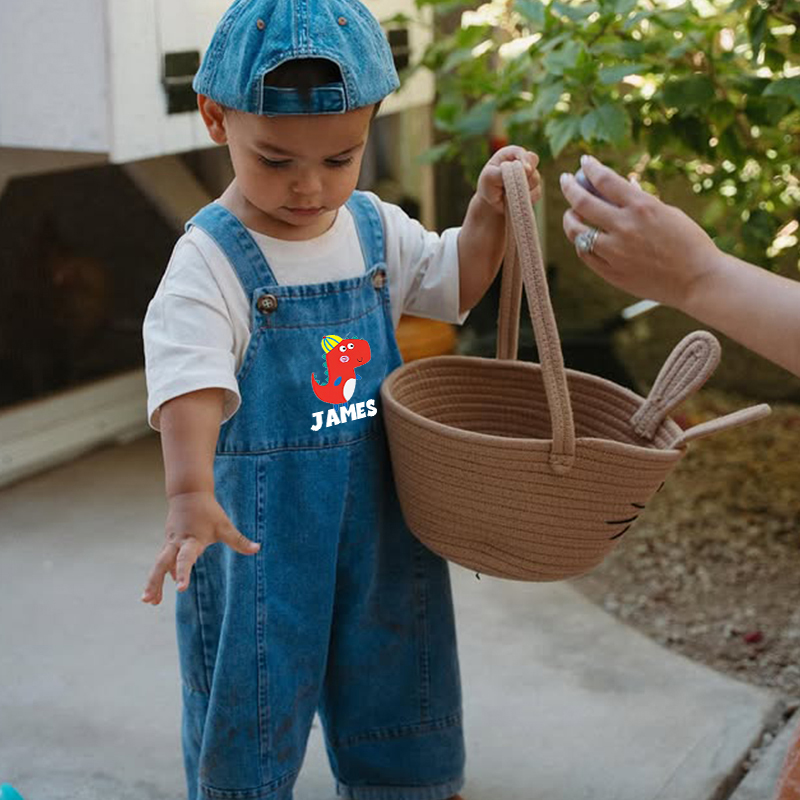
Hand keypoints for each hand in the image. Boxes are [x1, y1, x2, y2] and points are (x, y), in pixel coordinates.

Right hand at [141, 491, 259, 604]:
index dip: (183, 573)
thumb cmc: (209, 511)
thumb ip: (239, 540)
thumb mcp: (224, 526)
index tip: (180, 589)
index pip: (185, 558)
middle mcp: (177, 543)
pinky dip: (159, 575)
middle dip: (154, 582)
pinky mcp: (168, 543)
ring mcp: (170, 543)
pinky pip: (162, 561)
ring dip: (153, 582)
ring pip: (158, 564)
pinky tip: (158, 590)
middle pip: (161, 564)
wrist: (188, 494)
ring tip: (150, 601)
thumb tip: (257, 549)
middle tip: (148, 600)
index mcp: (191, 540)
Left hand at [476, 146, 541, 214]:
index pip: (520, 152)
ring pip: (535, 179)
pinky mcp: (534, 187)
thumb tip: (524, 169)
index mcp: (509, 154)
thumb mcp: (489, 177)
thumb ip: (503, 172)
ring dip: (523, 188)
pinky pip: (536, 192)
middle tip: (515, 185)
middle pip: (533, 162)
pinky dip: (526, 198)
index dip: (524, 159)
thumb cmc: (488, 187)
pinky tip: (516, 200)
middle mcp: (521, 161)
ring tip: (508, 194)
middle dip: (526, 174)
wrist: (492, 204)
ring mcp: (529, 174)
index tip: (526, 169)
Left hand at [559, 155, 717, 309]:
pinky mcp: (612, 272)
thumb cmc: (689, 243)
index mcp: (642, 206)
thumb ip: (642, 201)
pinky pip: (585, 254)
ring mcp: (615, 252)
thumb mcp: (668, 213)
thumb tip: (625, 185)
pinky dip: (580, 243)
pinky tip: (581, 238)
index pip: (605, 179)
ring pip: (577, 231)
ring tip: (570, 214)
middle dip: (569, 187)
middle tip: (564, 181)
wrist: (698, 280)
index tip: (584, 162)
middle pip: (583, 203)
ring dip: (569, 219)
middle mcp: (624, 227)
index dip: (591, 167)